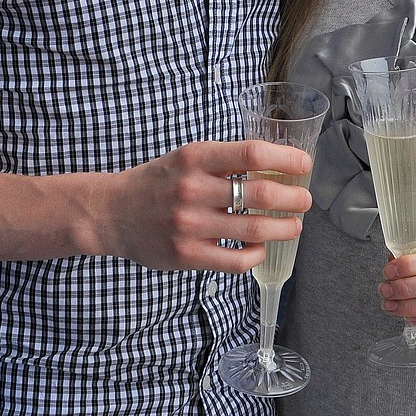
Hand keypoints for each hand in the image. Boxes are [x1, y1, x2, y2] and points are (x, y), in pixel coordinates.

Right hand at [110, 140, 311, 272]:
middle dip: (292, 198)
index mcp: (195, 158)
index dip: (285, 160)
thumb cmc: (156, 182)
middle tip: (305, 200)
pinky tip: (261, 247)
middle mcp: (192, 189)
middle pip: (259, 194)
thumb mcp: (186, 158)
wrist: (110, 212)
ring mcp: (189, 225)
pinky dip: (256, 255)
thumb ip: (223, 161)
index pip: (251, 154)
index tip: (304, 165)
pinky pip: (235, 261)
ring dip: (282, 228)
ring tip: (294, 226)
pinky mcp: (186, 255)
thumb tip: (275, 167)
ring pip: (252, 230)